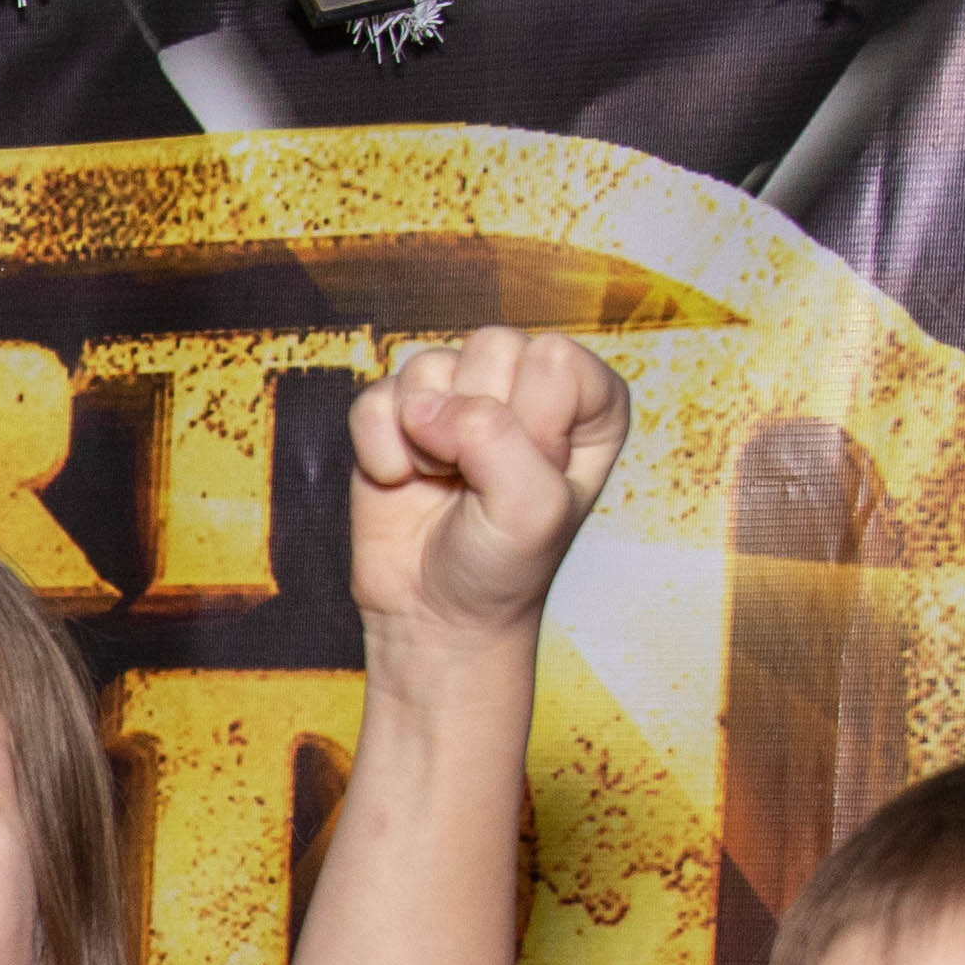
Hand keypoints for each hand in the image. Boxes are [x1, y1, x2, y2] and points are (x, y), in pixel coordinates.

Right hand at [346, 330, 630, 661]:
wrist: (437, 617)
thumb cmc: (504, 567)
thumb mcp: (530, 509)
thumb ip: (493, 438)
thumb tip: (419, 406)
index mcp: (588, 400)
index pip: (554, 358)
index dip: (533, 426)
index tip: (529, 480)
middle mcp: (527, 385)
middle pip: (491, 348)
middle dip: (476, 425)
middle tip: (482, 483)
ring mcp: (458, 395)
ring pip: (429, 366)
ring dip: (426, 440)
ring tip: (445, 483)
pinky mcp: (399, 413)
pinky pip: (376, 398)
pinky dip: (380, 448)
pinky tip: (404, 482)